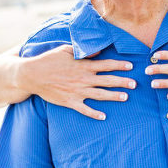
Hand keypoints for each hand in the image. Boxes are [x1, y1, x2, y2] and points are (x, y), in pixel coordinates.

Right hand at [18, 45, 135, 119]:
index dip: (119, 65)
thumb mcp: (66, 50)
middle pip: (107, 81)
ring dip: (114, 96)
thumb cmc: (49, 60)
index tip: (131, 66)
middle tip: (135, 84)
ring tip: (126, 97)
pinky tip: (104, 116)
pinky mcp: (70, 101)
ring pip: (100, 95)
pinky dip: (94, 113)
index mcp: (84, 66)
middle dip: (122, 82)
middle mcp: (83, 79)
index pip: (106, 65)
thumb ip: (83, 51)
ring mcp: (77, 91)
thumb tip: (98, 50)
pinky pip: (84, 109)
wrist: (31, 75)